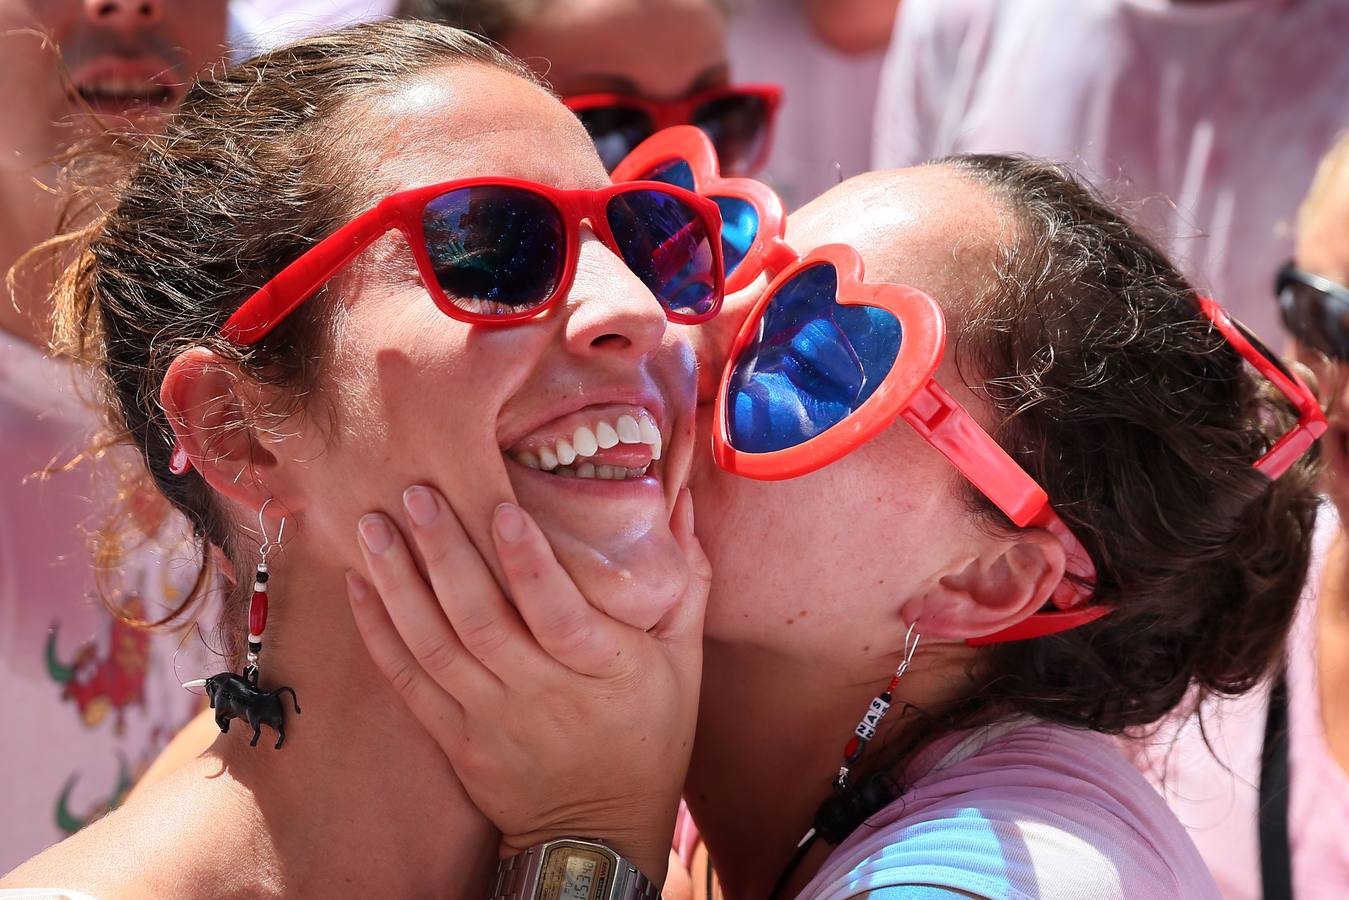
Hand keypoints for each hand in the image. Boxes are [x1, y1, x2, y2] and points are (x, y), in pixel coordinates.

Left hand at [348, 485, 708, 884]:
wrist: (597, 833)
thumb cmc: (649, 736)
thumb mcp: (684, 662)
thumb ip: (684, 581)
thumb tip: (681, 501)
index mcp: (606, 670)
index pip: (560, 615)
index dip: (529, 563)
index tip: (502, 507)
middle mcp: (543, 693)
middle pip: (482, 619)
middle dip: (444, 551)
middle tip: (416, 492)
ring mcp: (491, 718)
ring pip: (435, 644)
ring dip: (398, 582)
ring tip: (372, 526)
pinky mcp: (455, 738)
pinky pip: (409, 680)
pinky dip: (379, 631)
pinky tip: (360, 584)